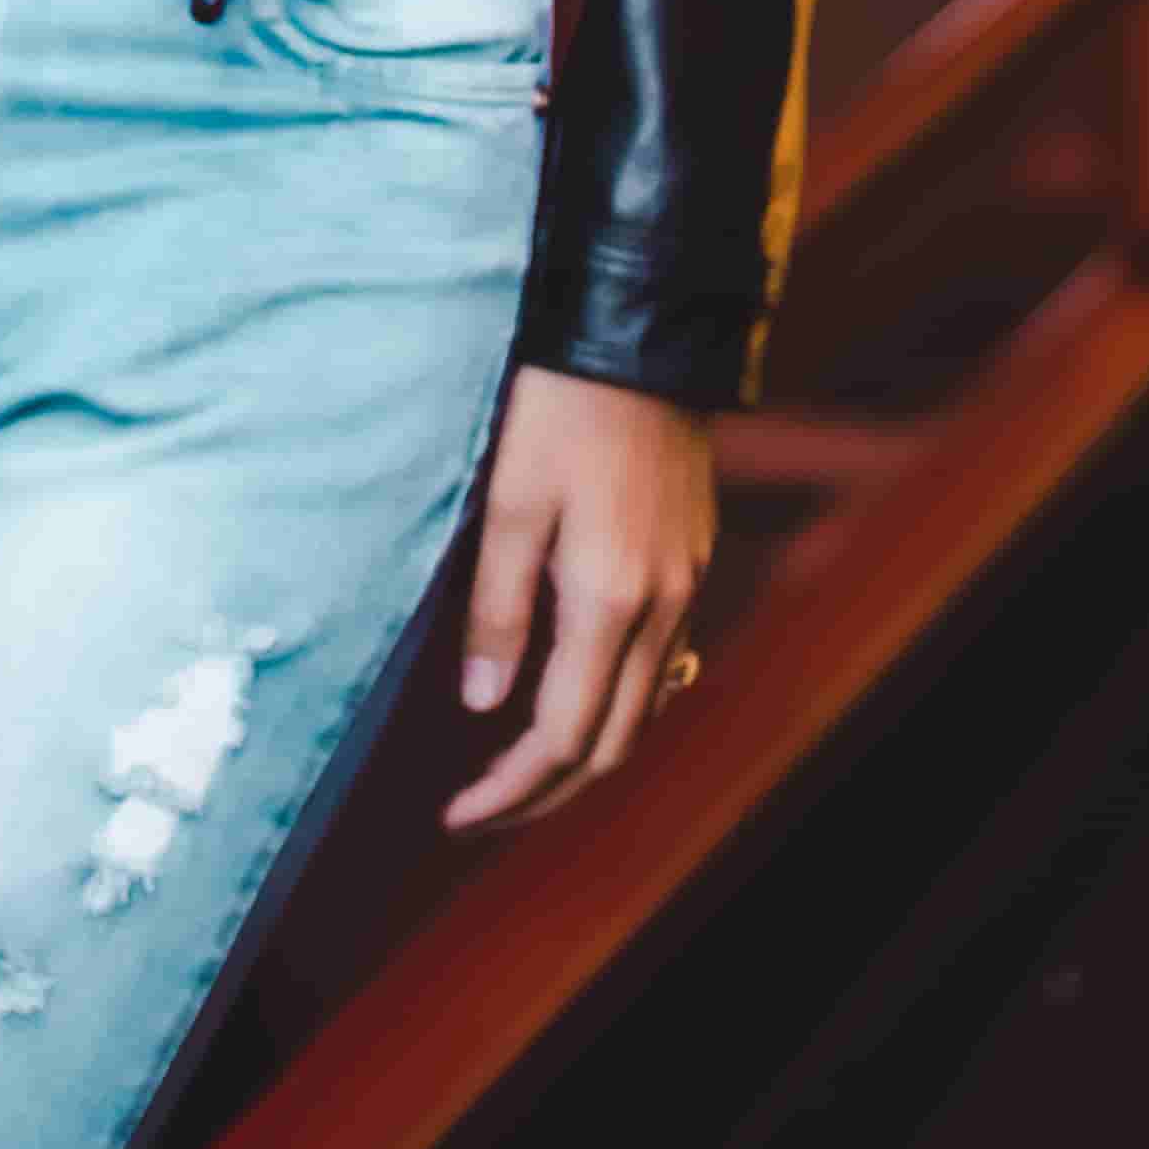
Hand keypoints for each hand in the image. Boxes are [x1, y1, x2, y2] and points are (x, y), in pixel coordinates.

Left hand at [443, 371, 714, 832]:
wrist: (639, 335)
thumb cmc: (560, 406)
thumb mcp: (508, 501)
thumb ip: (498, 610)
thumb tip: (484, 705)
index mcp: (610, 600)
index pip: (561, 736)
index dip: (508, 788)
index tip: (455, 813)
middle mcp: (662, 608)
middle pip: (611, 744)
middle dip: (545, 792)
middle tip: (482, 809)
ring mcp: (687, 586)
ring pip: (643, 712)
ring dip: (583, 755)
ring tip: (520, 770)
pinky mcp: (693, 560)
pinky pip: (662, 666)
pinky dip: (617, 705)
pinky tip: (577, 695)